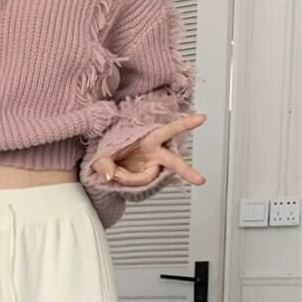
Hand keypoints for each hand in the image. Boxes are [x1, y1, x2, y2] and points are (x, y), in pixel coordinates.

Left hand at [92, 112, 206, 187]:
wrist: (108, 163)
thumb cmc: (110, 152)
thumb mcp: (101, 155)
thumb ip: (103, 164)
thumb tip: (108, 176)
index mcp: (149, 139)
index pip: (170, 130)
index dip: (185, 124)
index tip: (201, 118)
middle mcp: (155, 152)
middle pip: (173, 162)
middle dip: (187, 171)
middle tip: (200, 180)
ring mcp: (153, 166)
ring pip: (147, 177)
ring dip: (130, 178)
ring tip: (117, 171)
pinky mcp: (148, 177)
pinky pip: (142, 183)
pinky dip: (130, 183)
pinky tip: (122, 177)